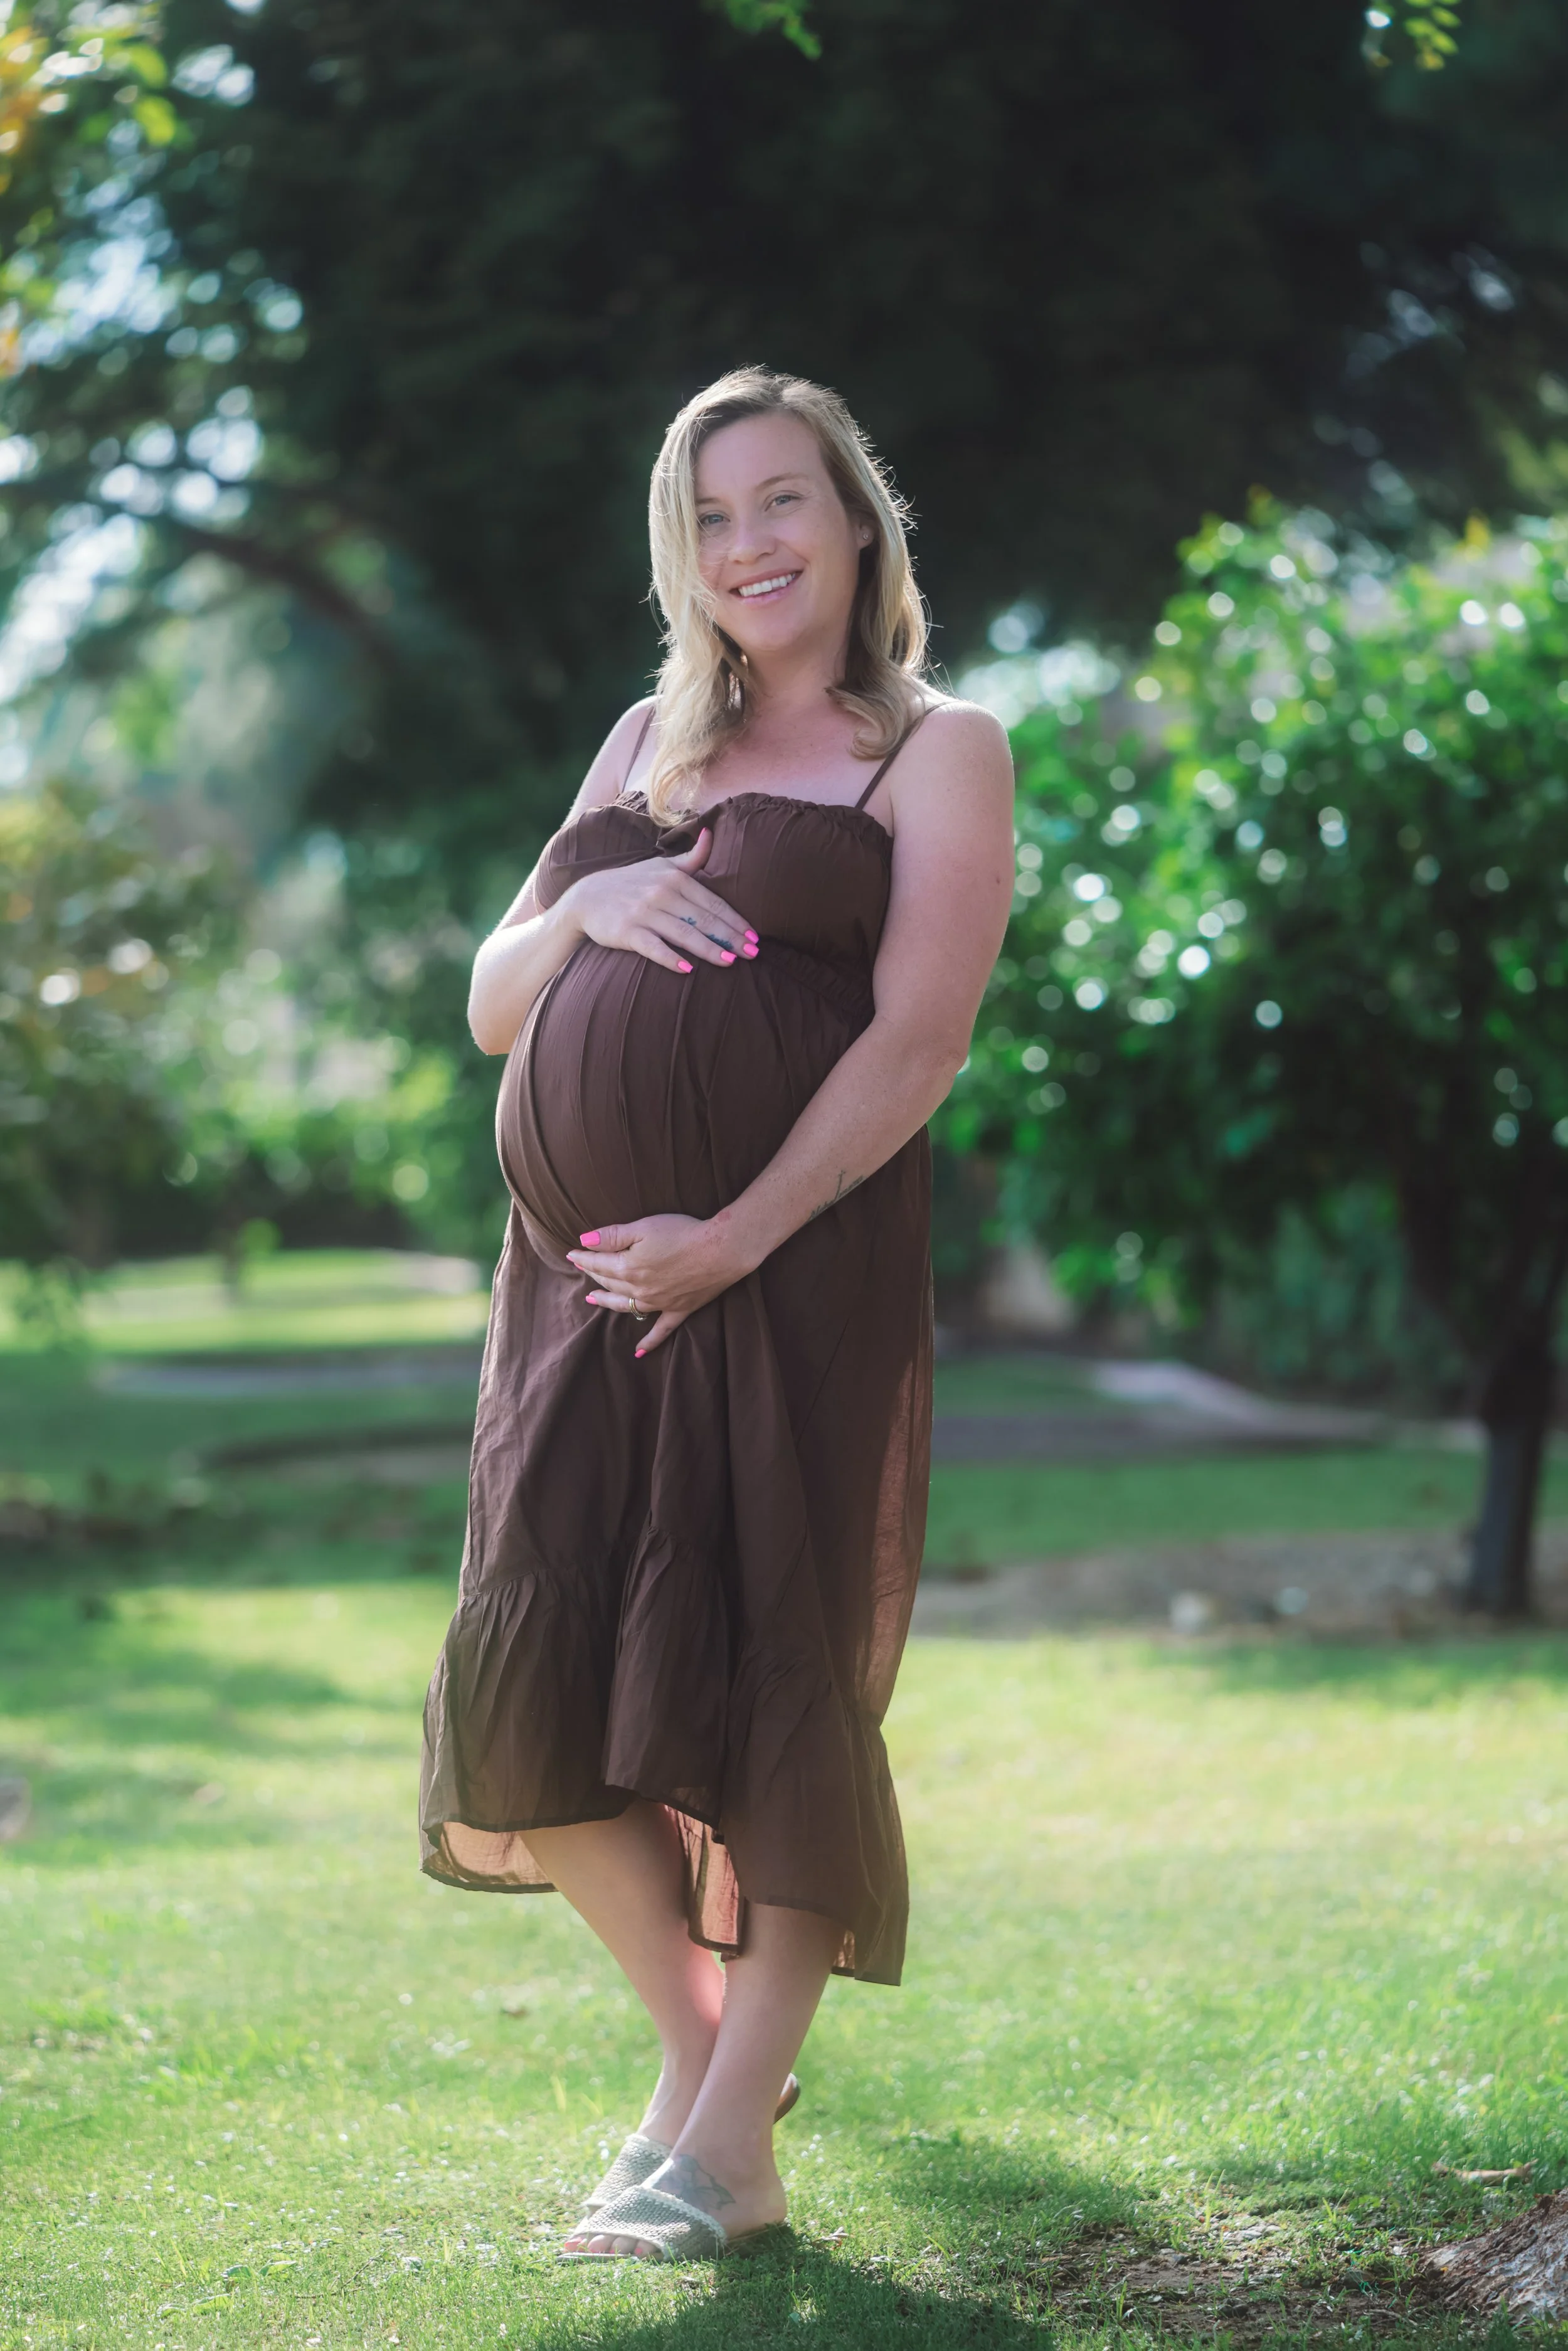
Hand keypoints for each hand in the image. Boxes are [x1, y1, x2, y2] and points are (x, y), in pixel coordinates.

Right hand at [564, 828, 758, 974]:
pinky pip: (652, 946)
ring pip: (683, 933)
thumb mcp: (661, 865)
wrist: (587, 898)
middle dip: (730, 937)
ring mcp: (643, 913)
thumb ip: (691, 857)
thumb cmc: (632, 883)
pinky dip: (669, 957)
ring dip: (708, 948)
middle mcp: (661, 893)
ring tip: (730, 961)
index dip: (736, 921)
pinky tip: (687, 970)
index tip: (755, 937)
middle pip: (703, 919)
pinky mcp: (626, 931)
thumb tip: (712, 833)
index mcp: (675, 878)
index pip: (713, 903)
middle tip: (753, 954)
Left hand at [565, 1214, 751, 1354]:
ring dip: (608, 1303)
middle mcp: (639, 1290)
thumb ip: (612, 1236)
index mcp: (628, 1268)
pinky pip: (660, 1331)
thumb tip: (584, 1242)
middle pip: (610, 1284)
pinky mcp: (679, 1310)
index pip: (598, 1264)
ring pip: (626, 1306)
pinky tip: (638, 1353)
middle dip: (594, 1275)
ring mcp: (659, 1304)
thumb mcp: (643, 1227)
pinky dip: (648, 1343)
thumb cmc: (683, 1233)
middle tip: (584, 1269)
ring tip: (593, 1299)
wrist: (721, 1250)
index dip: (583, 1258)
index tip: (572, 1254)